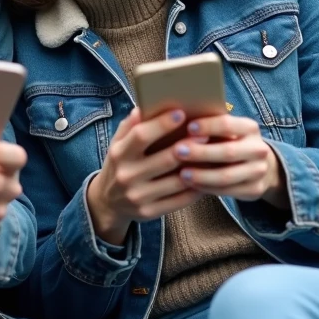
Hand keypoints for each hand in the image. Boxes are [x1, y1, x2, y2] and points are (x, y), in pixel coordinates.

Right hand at [86, 108, 203, 244]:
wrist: (107, 202)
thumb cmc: (119, 164)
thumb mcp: (118, 143)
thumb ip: (131, 125)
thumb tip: (146, 105)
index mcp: (119, 153)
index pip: (141, 136)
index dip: (162, 124)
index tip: (181, 113)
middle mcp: (127, 176)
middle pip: (164, 159)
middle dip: (188, 145)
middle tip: (206, 134)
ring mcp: (138, 197)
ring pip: (176, 182)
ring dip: (197, 168)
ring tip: (212, 155)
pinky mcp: (149, 213)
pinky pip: (179, 200)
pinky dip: (196, 188)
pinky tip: (206, 177)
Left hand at [174, 114, 288, 209]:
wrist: (259, 165)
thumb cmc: (231, 142)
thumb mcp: (227, 131)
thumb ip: (210, 128)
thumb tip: (179, 121)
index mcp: (250, 128)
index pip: (228, 124)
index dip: (208, 126)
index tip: (188, 127)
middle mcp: (258, 149)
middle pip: (228, 152)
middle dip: (201, 153)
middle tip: (177, 151)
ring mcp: (258, 171)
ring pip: (226, 176)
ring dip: (202, 175)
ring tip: (182, 174)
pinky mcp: (255, 189)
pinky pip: (227, 191)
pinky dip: (207, 188)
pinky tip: (192, 185)